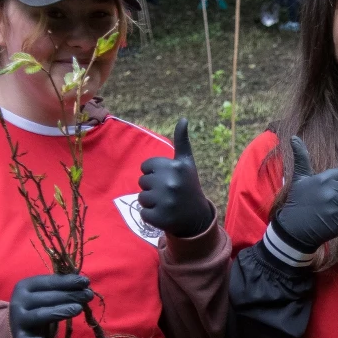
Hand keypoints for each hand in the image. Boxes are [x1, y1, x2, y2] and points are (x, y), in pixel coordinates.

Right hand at [9, 274, 92, 337]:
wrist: (19, 327)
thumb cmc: (39, 306)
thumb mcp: (46, 293)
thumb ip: (61, 288)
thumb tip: (85, 284)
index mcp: (25, 286)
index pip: (48, 282)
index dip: (68, 281)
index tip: (86, 282)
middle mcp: (18, 301)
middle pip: (47, 298)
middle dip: (69, 295)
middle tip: (88, 295)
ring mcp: (18, 320)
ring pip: (41, 315)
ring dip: (60, 312)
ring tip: (79, 308)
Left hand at [139, 118, 213, 237]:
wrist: (197, 217)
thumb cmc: (188, 186)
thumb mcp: (187, 163)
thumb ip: (182, 141)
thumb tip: (183, 118)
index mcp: (175, 167)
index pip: (145, 167)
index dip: (153, 173)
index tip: (167, 179)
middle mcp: (171, 182)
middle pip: (142, 182)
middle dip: (152, 188)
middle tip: (168, 193)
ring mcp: (166, 201)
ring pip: (141, 198)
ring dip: (150, 202)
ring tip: (166, 204)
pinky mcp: (160, 218)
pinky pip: (142, 213)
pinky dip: (151, 216)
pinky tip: (164, 214)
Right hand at [272, 136, 337, 252]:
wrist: (293, 229)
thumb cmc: (297, 201)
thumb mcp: (299, 178)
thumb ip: (301, 157)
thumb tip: (294, 136)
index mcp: (324, 179)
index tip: (330, 189)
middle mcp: (332, 192)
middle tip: (329, 202)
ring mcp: (337, 207)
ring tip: (329, 211)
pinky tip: (329, 221)